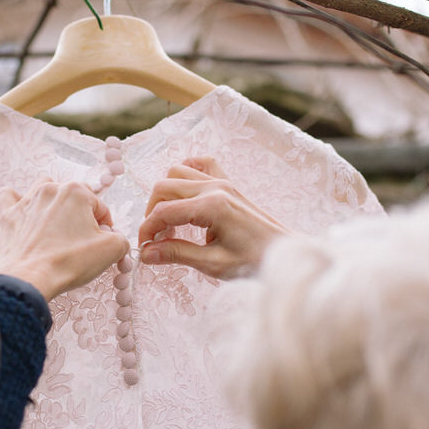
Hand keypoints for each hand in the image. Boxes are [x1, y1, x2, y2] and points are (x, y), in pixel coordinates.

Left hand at [0, 179, 129, 300]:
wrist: (30, 278)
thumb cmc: (69, 262)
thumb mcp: (111, 250)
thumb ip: (121, 238)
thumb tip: (114, 238)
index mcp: (76, 192)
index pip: (100, 206)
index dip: (105, 226)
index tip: (102, 242)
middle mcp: (51, 189)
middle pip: (74, 197)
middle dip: (81, 215)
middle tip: (82, 239)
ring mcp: (27, 200)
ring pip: (44, 188)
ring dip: (53, 201)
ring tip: (57, 223)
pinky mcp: (9, 214)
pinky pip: (9, 196)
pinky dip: (16, 200)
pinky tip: (24, 211)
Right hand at [137, 157, 289, 278]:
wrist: (285, 253)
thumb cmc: (254, 261)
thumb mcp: (213, 264)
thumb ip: (177, 254)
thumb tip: (146, 253)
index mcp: (212, 206)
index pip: (163, 212)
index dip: (147, 230)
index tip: (144, 249)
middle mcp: (215, 187)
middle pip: (164, 187)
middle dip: (152, 213)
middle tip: (155, 239)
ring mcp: (223, 181)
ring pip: (177, 173)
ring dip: (165, 197)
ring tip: (170, 225)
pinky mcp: (229, 183)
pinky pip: (200, 165)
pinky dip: (186, 174)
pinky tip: (185, 198)